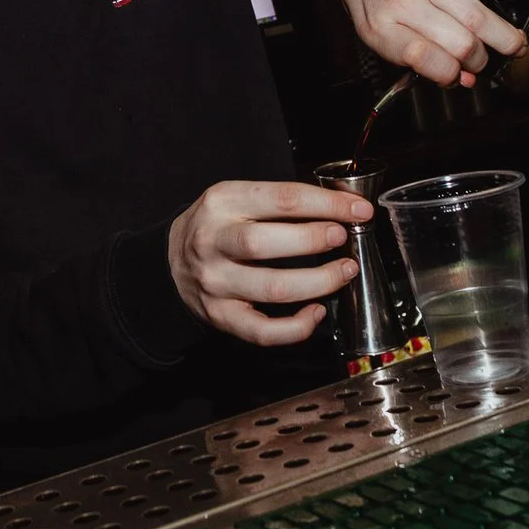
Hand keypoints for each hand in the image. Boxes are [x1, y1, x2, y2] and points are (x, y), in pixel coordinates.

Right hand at [168, 180, 372, 345]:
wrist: (169, 262)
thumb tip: (343, 205)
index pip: (282, 198)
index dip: (328, 204)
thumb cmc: (218, 226)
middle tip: (344, 239)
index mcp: (223, 202)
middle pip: (266, 243)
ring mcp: (216, 282)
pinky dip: (297, 326)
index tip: (359, 210)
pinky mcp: (222, 316)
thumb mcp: (239, 197)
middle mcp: (213, 241)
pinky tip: (316, 312)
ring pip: (272, 288)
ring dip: (318, 282)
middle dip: (315, 240)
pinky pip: (263, 330)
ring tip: (343, 272)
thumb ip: (284, 201)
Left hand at [335, 0, 527, 88]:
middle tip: (482, 59)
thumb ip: (417, 61)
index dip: (451, 74)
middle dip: (480, 60)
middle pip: (461, 42)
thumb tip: (463, 79)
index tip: (460, 74)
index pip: (424, 57)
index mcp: (382, 27)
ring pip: (477, 13)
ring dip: (502, 34)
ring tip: (506, 40)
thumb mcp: (380, 34)